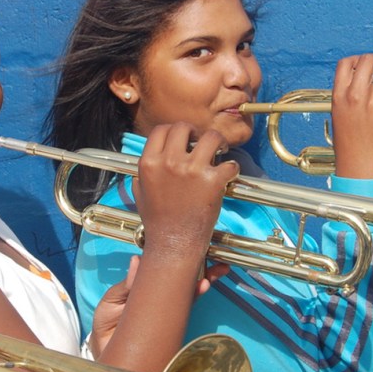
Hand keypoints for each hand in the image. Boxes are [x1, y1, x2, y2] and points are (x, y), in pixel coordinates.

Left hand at [89, 255, 228, 357]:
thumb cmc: (107, 322)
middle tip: (214, 262)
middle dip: (201, 269)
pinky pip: (185, 309)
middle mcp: (160, 294)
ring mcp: (167, 309)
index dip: (179, 259)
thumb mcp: (112, 300)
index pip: (165, 268)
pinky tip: (202, 287)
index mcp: (146, 284)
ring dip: (202, 281)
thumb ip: (126, 285)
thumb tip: (136, 259)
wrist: (106, 351)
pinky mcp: (170, 324)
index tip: (192, 249)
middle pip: (183, 278)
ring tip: (212, 275)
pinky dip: (194, 296)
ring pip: (188, 291)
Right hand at [131, 123, 237, 265]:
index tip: (183, 138)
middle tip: (202, 142)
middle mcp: (169, 162)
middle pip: (183, 127)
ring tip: (221, 150)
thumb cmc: (158, 222)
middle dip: (195, 132)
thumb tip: (146, 163)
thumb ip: (142, 175)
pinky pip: (229, 163)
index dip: (173, 131)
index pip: (161, 130)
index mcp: (149, 163)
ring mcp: (192, 170)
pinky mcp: (212, 181)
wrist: (173, 244)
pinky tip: (229, 174)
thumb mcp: (141, 194)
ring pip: (211, 137)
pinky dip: (232, 168)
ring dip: (218, 142)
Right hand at [330, 50, 372, 179]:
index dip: (357, 59)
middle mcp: (354, 95)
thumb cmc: (349, 148)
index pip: (345, 64)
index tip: (366, 61)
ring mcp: (372, 102)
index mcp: (339, 96)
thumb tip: (353, 87)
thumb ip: (346, 100)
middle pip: (366, 61)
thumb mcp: (339, 118)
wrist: (358, 167)